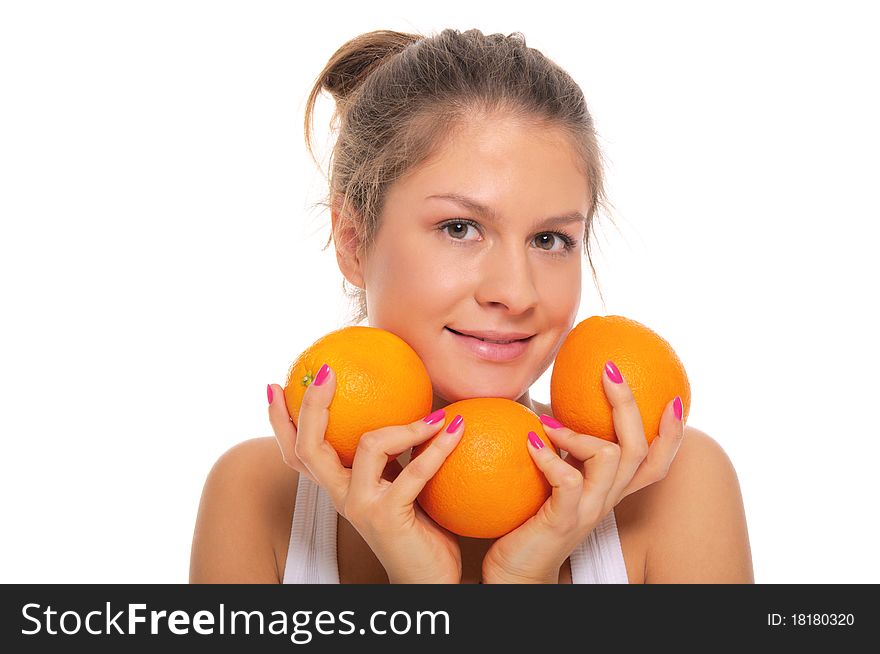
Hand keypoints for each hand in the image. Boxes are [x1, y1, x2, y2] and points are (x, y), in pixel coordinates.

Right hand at [268, 367, 464, 583]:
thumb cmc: (420, 529)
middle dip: (313, 405)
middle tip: (326, 372)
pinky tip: (456, 429)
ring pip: (369, 445)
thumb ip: (395, 455)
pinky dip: (438, 447)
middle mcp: (341, 495)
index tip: (276, 385)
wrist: (430, 580)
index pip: (298, 452)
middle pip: (309, 447)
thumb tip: (411, 403)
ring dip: (407, 424)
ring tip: (435, 414)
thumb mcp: (401, 485)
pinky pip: (414, 469)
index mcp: (340, 486)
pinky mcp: (387, 515)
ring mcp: (360, 505)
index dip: (279, 422)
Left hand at [482, 363, 685, 583]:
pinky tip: (529, 441)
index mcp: (610, 489)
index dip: (672, 433)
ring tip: (547, 422)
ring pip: (612, 458)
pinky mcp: (565, 520)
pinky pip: (569, 480)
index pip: (655, 462)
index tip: (674, 397)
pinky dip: (550, 455)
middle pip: (639, 448)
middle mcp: (608, 499)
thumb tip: (542, 400)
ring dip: (580, 433)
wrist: (514, 572)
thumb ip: (557, 446)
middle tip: (610, 370)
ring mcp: (589, 510)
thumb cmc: (528, 520)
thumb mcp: (550, 478)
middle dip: (628, 405)